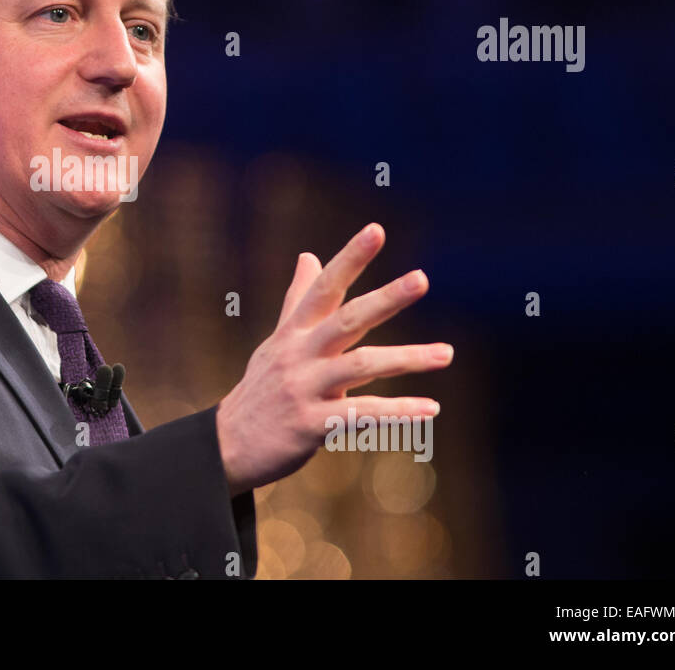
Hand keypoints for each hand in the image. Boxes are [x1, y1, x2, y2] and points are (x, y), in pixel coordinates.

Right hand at [216, 223, 452, 496]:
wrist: (228, 444)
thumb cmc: (261, 389)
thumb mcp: (277, 340)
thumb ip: (297, 298)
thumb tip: (308, 254)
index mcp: (293, 331)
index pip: (324, 287)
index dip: (349, 258)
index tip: (376, 230)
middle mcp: (298, 354)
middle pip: (346, 319)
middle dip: (385, 298)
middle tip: (421, 278)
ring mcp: (303, 389)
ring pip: (360, 366)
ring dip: (406, 359)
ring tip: (446, 354)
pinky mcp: (310, 425)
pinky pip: (359, 415)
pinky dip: (397, 412)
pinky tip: (430, 409)